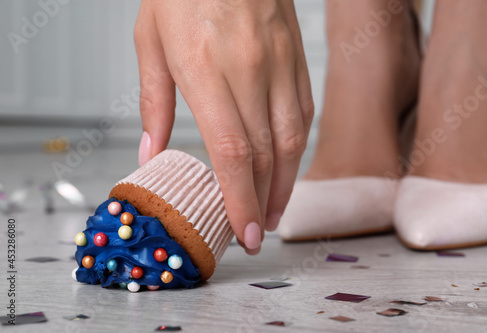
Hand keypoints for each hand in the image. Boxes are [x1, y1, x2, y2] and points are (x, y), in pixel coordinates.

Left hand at [134, 0, 313, 253]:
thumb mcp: (150, 39)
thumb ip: (153, 103)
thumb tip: (151, 152)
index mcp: (205, 70)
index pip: (232, 152)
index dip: (240, 200)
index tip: (244, 232)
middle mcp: (249, 71)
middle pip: (266, 155)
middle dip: (263, 203)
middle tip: (257, 232)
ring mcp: (279, 64)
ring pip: (292, 140)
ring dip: (285, 183)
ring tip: (273, 211)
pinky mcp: (296, 58)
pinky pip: (303, 113)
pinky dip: (296, 149)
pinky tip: (287, 168)